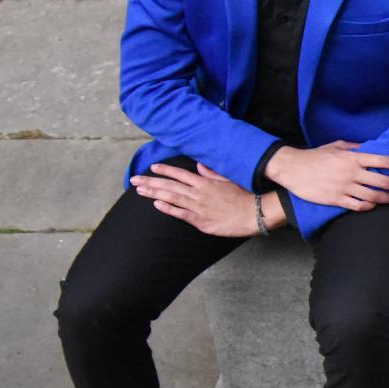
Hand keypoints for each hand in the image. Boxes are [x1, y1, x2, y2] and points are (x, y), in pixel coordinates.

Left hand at [133, 163, 262, 236]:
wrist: (255, 213)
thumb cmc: (245, 196)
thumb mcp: (229, 179)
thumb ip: (212, 173)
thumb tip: (200, 166)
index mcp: (205, 182)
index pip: (180, 174)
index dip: (165, 170)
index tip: (152, 167)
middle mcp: (198, 193)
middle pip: (169, 185)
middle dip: (150, 181)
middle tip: (134, 179)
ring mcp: (198, 207)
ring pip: (171, 198)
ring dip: (153, 193)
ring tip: (138, 190)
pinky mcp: (201, 221)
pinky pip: (180, 214)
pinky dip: (168, 208)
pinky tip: (156, 204)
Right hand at [265, 141, 388, 210]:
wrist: (292, 168)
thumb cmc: (315, 156)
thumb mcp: (336, 146)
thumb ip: (355, 148)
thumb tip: (369, 147)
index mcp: (353, 158)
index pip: (382, 160)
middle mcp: (351, 173)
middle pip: (383, 181)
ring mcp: (344, 187)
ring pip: (373, 196)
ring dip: (388, 198)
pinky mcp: (336, 199)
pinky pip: (357, 205)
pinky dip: (369, 206)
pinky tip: (374, 205)